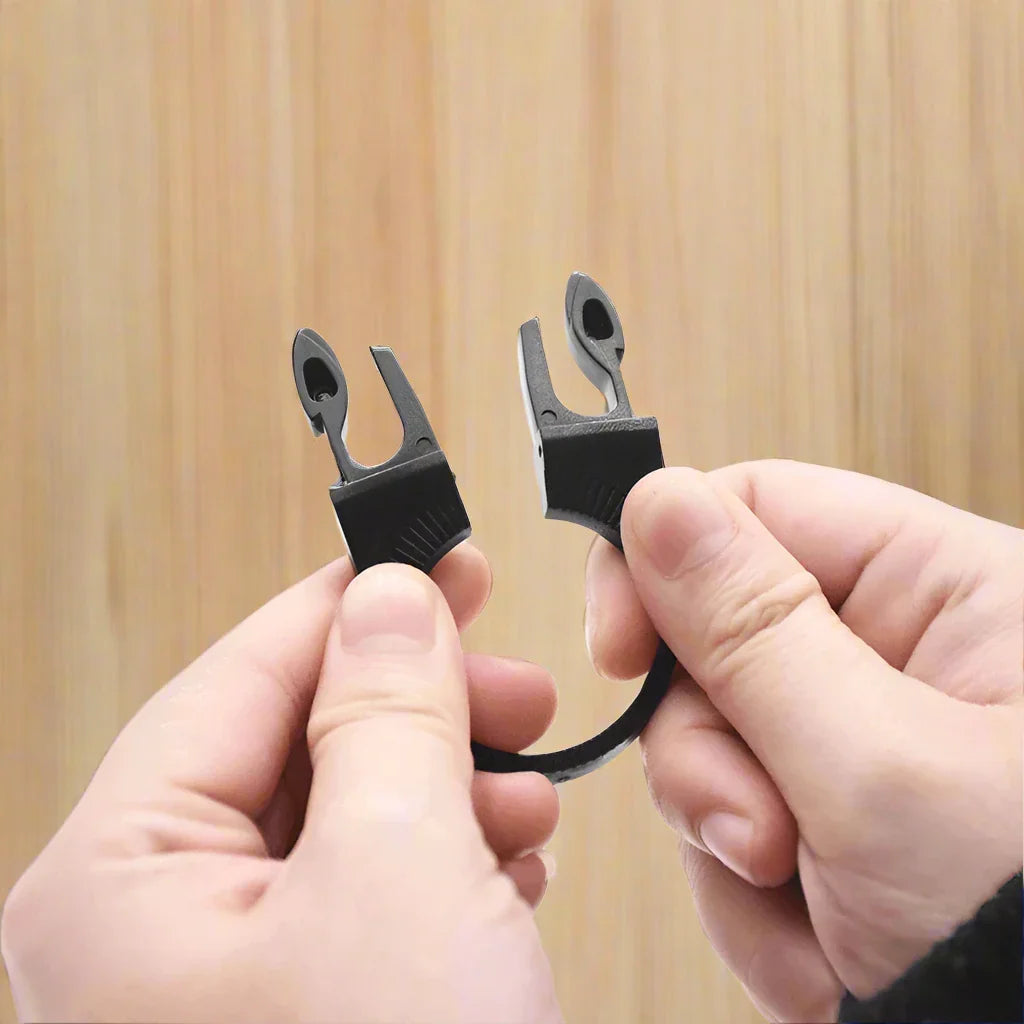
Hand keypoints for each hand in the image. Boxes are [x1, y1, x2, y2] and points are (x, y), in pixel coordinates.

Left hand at [1, 546, 562, 1022]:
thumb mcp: (399, 870)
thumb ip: (389, 708)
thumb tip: (391, 593)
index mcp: (116, 881)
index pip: (240, 676)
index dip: (352, 605)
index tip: (439, 561)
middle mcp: (145, 933)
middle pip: (289, 745)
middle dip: (414, 704)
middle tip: (513, 679)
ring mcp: (218, 989)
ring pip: (335, 819)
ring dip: (439, 784)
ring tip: (523, 790)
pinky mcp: (296, 1021)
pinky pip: (359, 895)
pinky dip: (436, 860)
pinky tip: (500, 865)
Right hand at [585, 461, 1022, 1021]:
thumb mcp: (877, 771)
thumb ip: (752, 628)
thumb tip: (654, 502)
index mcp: (946, 590)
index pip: (756, 508)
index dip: (663, 566)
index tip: (618, 654)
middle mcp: (903, 655)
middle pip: (716, 642)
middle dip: (708, 754)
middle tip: (751, 835)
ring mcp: (865, 744)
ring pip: (714, 748)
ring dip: (730, 844)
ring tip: (810, 918)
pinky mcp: (839, 821)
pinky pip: (734, 826)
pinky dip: (755, 901)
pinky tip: (823, 952)